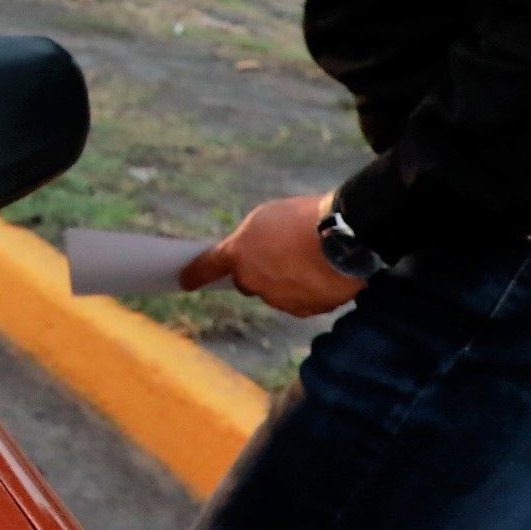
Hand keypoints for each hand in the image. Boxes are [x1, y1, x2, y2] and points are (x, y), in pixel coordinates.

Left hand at [179, 197, 365, 317]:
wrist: (345, 238)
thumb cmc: (305, 218)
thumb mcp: (267, 218)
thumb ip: (253, 241)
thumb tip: (254, 257)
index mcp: (238, 255)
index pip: (207, 267)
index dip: (195, 274)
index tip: (184, 281)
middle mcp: (252, 281)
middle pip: (247, 282)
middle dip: (258, 272)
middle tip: (279, 253)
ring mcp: (278, 299)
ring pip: (276, 293)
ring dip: (286, 281)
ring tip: (309, 258)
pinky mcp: (305, 310)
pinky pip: (300, 302)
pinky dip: (308, 291)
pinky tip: (321, 273)